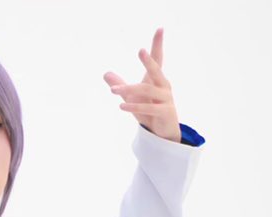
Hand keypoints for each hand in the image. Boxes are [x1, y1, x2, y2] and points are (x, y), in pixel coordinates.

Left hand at [103, 27, 181, 142]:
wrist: (163, 132)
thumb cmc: (149, 111)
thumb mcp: (132, 97)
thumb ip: (120, 85)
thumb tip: (106, 74)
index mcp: (157, 79)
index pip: (158, 58)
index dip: (158, 44)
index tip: (160, 29)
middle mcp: (164, 86)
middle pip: (156, 70)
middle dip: (148, 61)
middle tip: (140, 51)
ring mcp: (166, 99)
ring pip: (146, 90)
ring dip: (128, 90)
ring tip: (113, 91)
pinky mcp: (165, 112)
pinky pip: (149, 108)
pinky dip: (134, 106)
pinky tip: (121, 105)